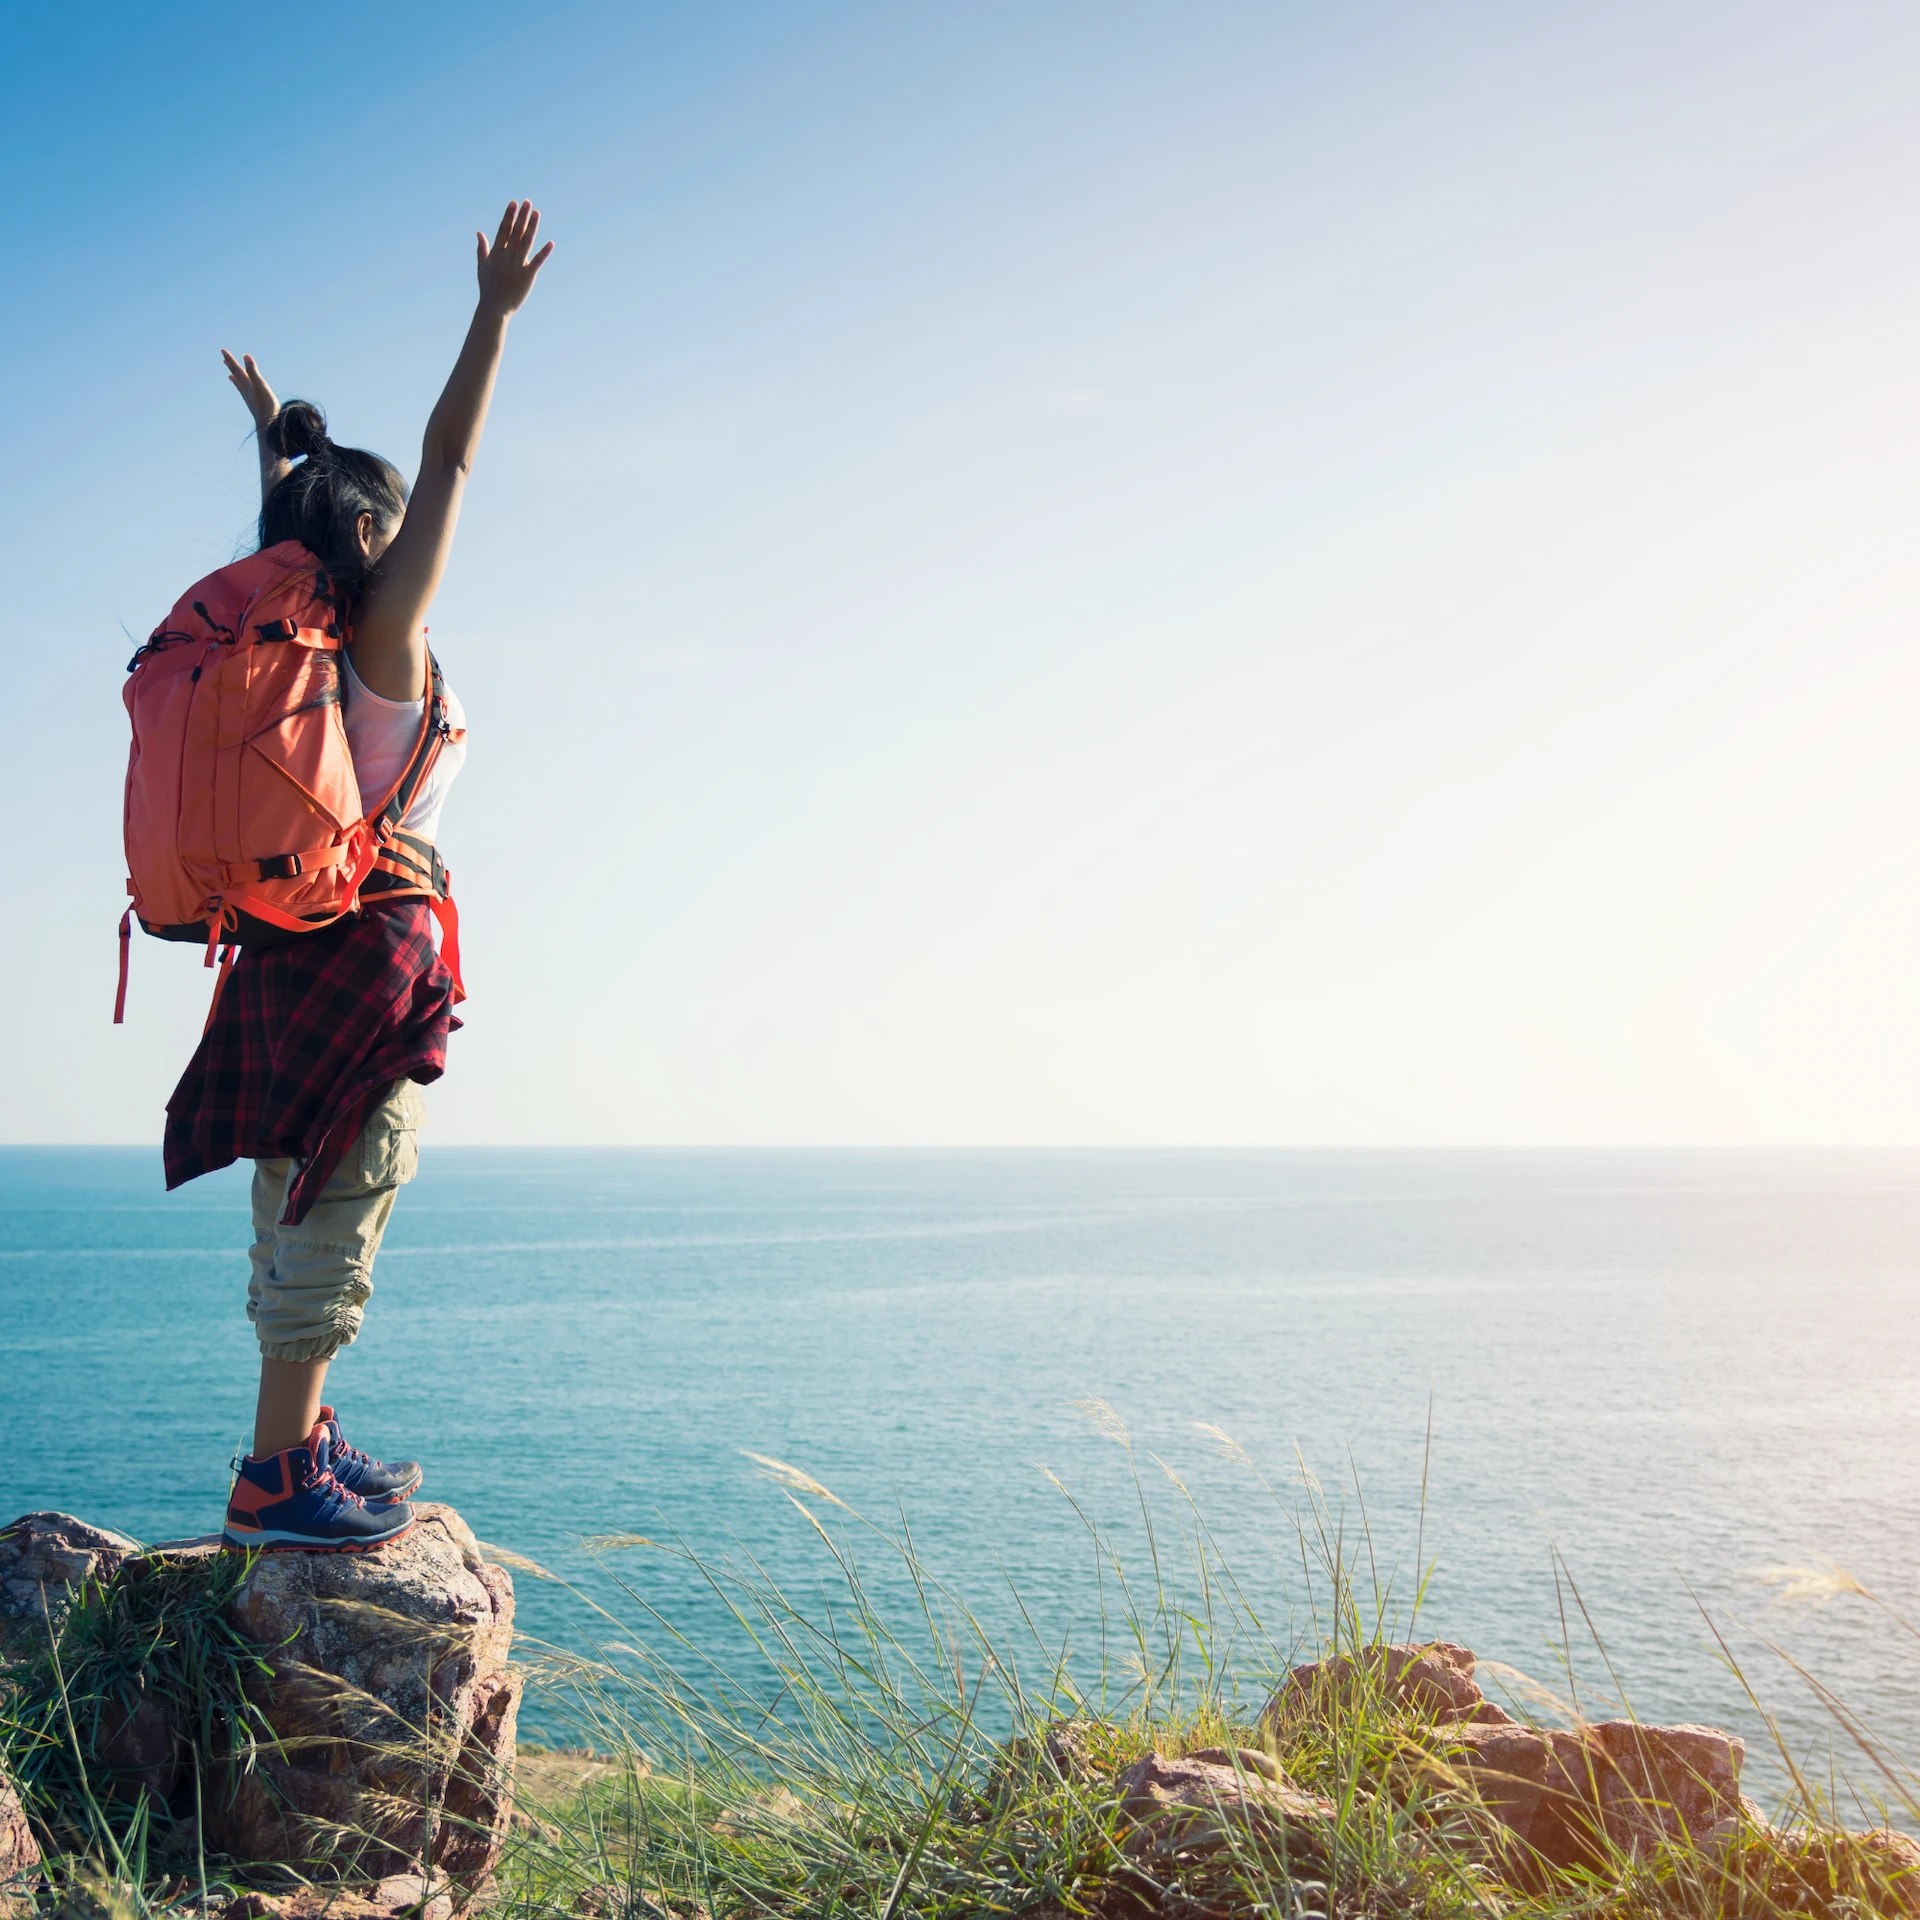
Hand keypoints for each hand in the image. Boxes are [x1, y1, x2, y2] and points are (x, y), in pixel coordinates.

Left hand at [221, 350, 279, 431]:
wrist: (268, 426)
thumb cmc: (266, 405)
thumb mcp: (260, 385)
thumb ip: (253, 371)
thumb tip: (246, 356)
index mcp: (248, 384)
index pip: (237, 369)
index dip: (231, 359)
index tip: (223, 351)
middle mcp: (246, 390)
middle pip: (237, 376)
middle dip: (231, 366)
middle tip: (224, 358)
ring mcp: (250, 399)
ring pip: (240, 386)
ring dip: (236, 379)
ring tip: (230, 375)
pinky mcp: (255, 405)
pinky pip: (246, 395)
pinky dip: (243, 391)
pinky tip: (244, 392)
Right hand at [475, 200, 553, 316]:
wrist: (495, 308)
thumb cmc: (488, 288)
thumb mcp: (482, 267)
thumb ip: (482, 248)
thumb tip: (479, 232)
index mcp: (496, 253)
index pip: (503, 230)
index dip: (509, 216)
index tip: (514, 203)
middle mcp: (506, 257)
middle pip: (515, 232)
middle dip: (521, 216)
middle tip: (528, 202)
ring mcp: (517, 266)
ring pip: (526, 243)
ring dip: (532, 227)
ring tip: (537, 213)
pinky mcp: (527, 276)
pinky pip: (537, 262)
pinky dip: (544, 252)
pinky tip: (551, 242)